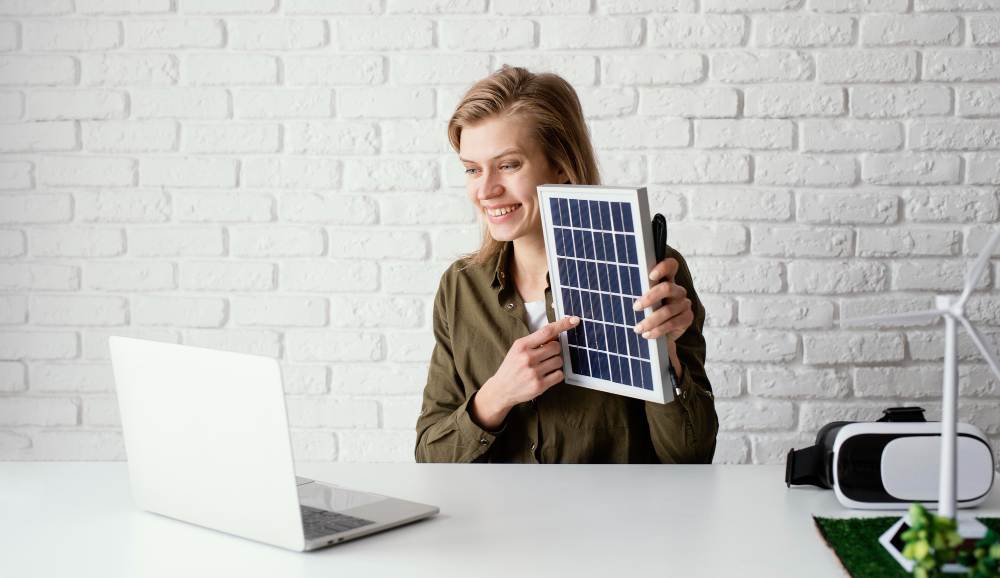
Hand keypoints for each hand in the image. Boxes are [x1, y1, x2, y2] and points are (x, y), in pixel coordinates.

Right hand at [469, 315, 579, 430]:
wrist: (502, 389)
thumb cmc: (512, 367)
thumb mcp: (518, 350)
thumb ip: (535, 342)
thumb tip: (555, 334)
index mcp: (522, 345)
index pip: (546, 331)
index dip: (562, 324)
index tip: (574, 319)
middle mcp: (528, 357)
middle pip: (556, 347)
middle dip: (554, 351)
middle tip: (545, 356)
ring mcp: (534, 372)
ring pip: (559, 361)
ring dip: (555, 363)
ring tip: (543, 367)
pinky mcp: (540, 385)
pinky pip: (559, 375)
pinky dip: (556, 375)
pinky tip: (546, 376)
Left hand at [631, 258, 692, 342]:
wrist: (664, 334)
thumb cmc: (652, 313)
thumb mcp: (647, 303)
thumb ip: (642, 295)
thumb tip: (625, 294)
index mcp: (668, 281)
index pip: (671, 266)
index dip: (663, 267)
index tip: (651, 276)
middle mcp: (678, 290)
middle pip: (666, 288)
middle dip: (649, 298)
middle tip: (636, 307)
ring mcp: (684, 304)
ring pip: (667, 310)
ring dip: (650, 321)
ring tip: (637, 328)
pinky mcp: (687, 318)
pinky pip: (671, 323)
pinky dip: (657, 330)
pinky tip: (647, 334)